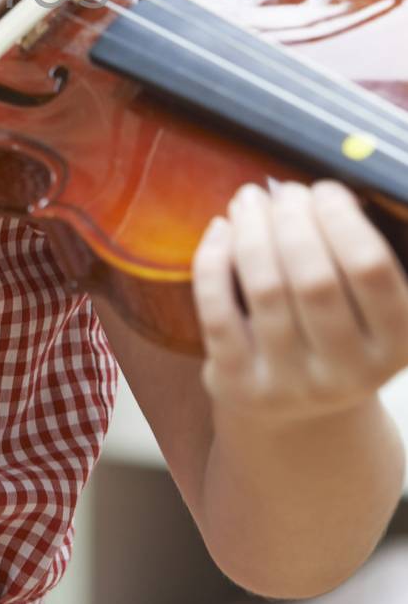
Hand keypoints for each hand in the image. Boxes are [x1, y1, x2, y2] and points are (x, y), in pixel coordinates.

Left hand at [192, 179, 407, 422]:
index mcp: (396, 344)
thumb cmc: (335, 332)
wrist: (296, 413)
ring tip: (249, 200)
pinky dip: (213, 259)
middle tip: (282, 190)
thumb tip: (320, 191)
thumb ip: (355, 254)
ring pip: (265, 288)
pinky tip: (221, 229)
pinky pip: (218, 310)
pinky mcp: (239, 385)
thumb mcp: (368, 307)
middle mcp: (349, 373)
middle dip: (292, 219)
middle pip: (314, 278)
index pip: (370, 268)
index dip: (342, 218)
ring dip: (252, 230)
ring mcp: (291, 384)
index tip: (324, 189)